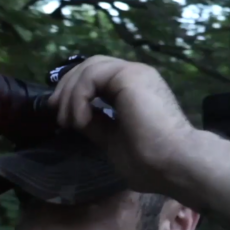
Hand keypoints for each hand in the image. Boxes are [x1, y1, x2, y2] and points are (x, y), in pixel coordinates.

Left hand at [48, 55, 194, 193]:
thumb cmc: (150, 161)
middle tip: (55, 112)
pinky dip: (79, 97)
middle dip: (67, 87)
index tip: (60, 116)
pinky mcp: (130, 75)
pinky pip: (92, 76)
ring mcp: (134, 73)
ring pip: (89, 68)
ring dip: (70, 94)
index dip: (74, 91)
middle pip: (90, 66)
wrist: (174, 164)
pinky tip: (80, 120)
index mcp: (133, 90)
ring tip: (68, 122)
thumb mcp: (111, 140)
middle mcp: (135, 76)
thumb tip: (75, 117)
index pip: (97, 77)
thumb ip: (96, 124)